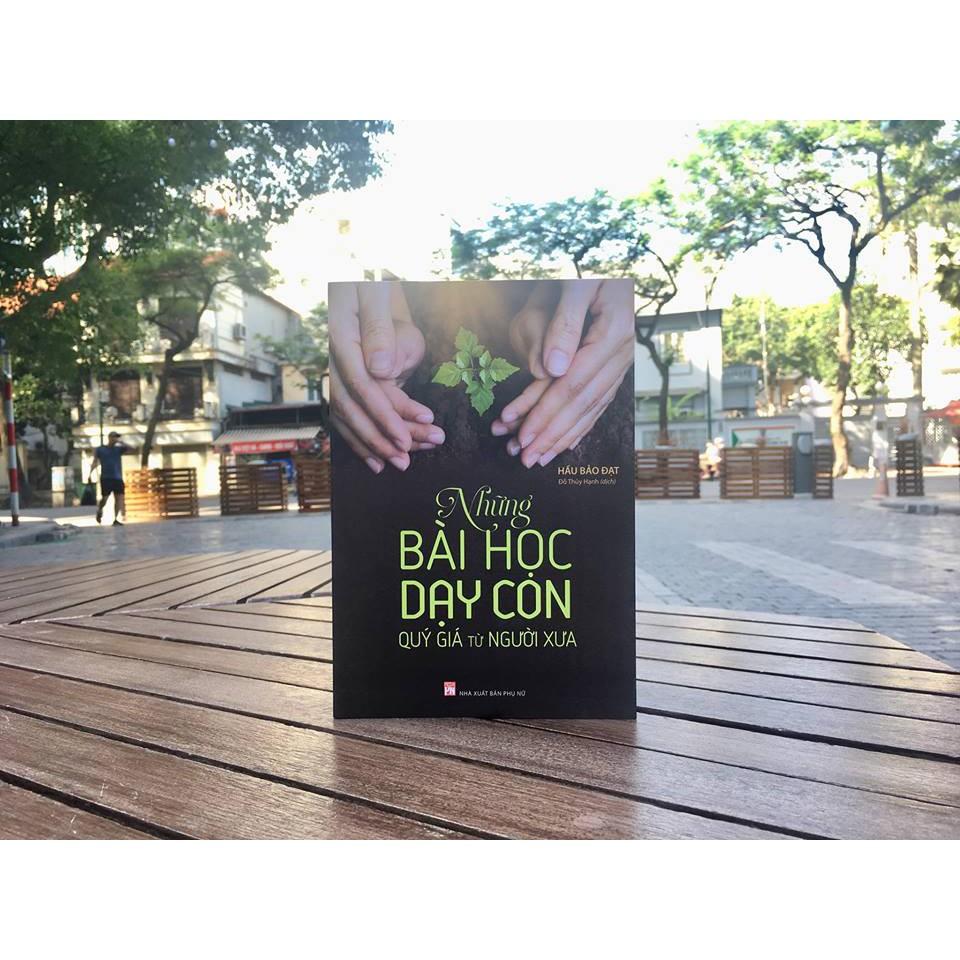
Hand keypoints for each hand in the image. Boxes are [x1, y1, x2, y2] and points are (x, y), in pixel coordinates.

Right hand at [329, 282, 442, 472]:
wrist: (355, 276)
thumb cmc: (370, 282)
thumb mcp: (374, 293)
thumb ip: (378, 329)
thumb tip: (380, 370)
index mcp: (341, 338)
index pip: (362, 384)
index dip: (384, 414)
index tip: (405, 436)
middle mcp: (333, 358)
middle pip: (353, 407)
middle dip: (380, 437)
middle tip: (408, 458)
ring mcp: (335, 369)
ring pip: (348, 415)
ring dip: (373, 444)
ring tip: (399, 463)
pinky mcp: (344, 378)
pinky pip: (347, 413)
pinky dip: (361, 438)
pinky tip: (376, 460)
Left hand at [492, 279, 632, 466]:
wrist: (606, 257)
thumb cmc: (584, 264)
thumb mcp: (574, 284)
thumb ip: (564, 324)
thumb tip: (553, 370)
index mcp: (613, 332)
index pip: (573, 384)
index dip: (546, 413)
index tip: (523, 435)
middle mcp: (621, 351)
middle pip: (582, 402)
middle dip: (551, 434)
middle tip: (524, 459)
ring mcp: (620, 359)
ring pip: (590, 407)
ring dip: (562, 437)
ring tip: (538, 459)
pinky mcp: (613, 362)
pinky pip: (598, 400)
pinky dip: (581, 424)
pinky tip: (568, 444)